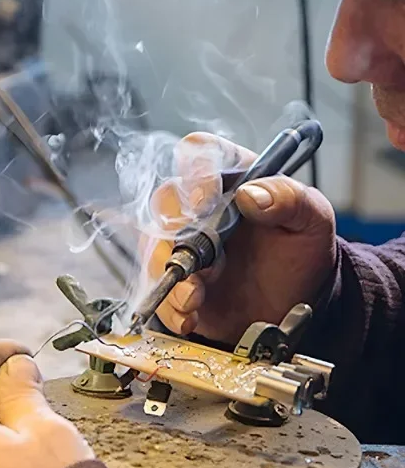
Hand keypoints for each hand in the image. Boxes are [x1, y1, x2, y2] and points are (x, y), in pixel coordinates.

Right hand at [146, 133, 336, 343]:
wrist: (292, 306)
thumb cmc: (300, 254)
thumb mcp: (312, 221)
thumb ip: (290, 199)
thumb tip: (251, 194)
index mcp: (231, 178)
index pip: (199, 152)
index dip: (195, 171)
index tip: (205, 200)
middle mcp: (199, 207)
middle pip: (166, 200)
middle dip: (177, 230)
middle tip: (202, 256)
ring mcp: (182, 243)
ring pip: (154, 246)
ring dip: (171, 274)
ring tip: (196, 297)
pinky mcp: (175, 277)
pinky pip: (156, 286)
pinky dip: (169, 304)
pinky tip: (190, 315)